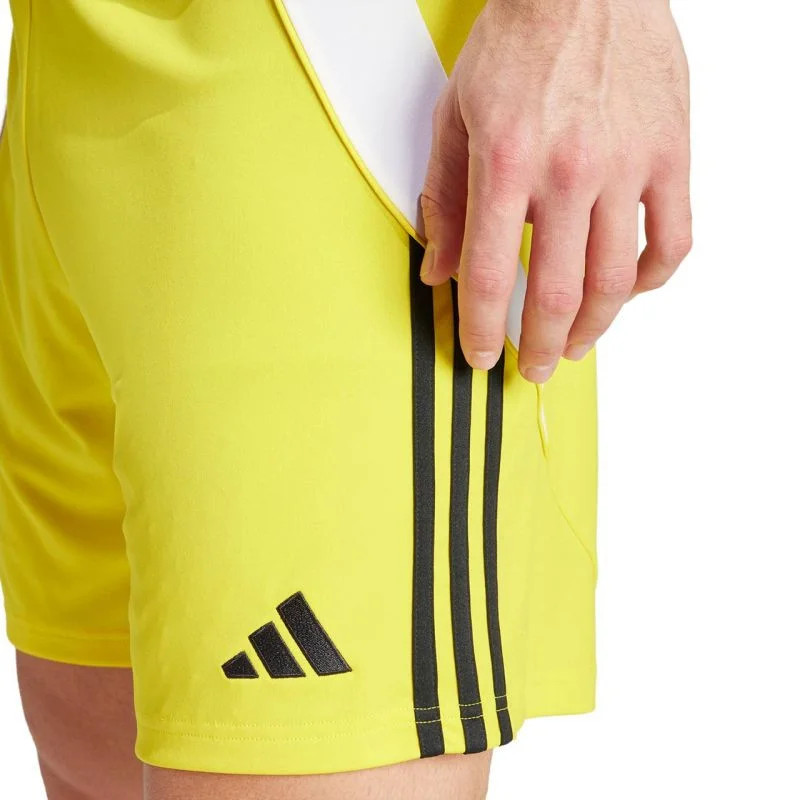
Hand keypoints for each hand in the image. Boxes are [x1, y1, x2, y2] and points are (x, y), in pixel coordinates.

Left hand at [420, 0, 691, 380]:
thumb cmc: (519, 42)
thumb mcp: (456, 118)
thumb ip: (445, 200)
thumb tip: (438, 270)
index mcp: (507, 163)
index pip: (491, 276)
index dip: (483, 329)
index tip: (482, 356)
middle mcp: (568, 171)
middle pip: (558, 293)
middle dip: (541, 346)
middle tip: (534, 368)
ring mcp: (626, 165)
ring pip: (616, 279)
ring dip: (594, 329)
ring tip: (577, 346)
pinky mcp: (669, 154)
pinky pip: (671, 239)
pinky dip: (651, 279)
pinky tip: (628, 290)